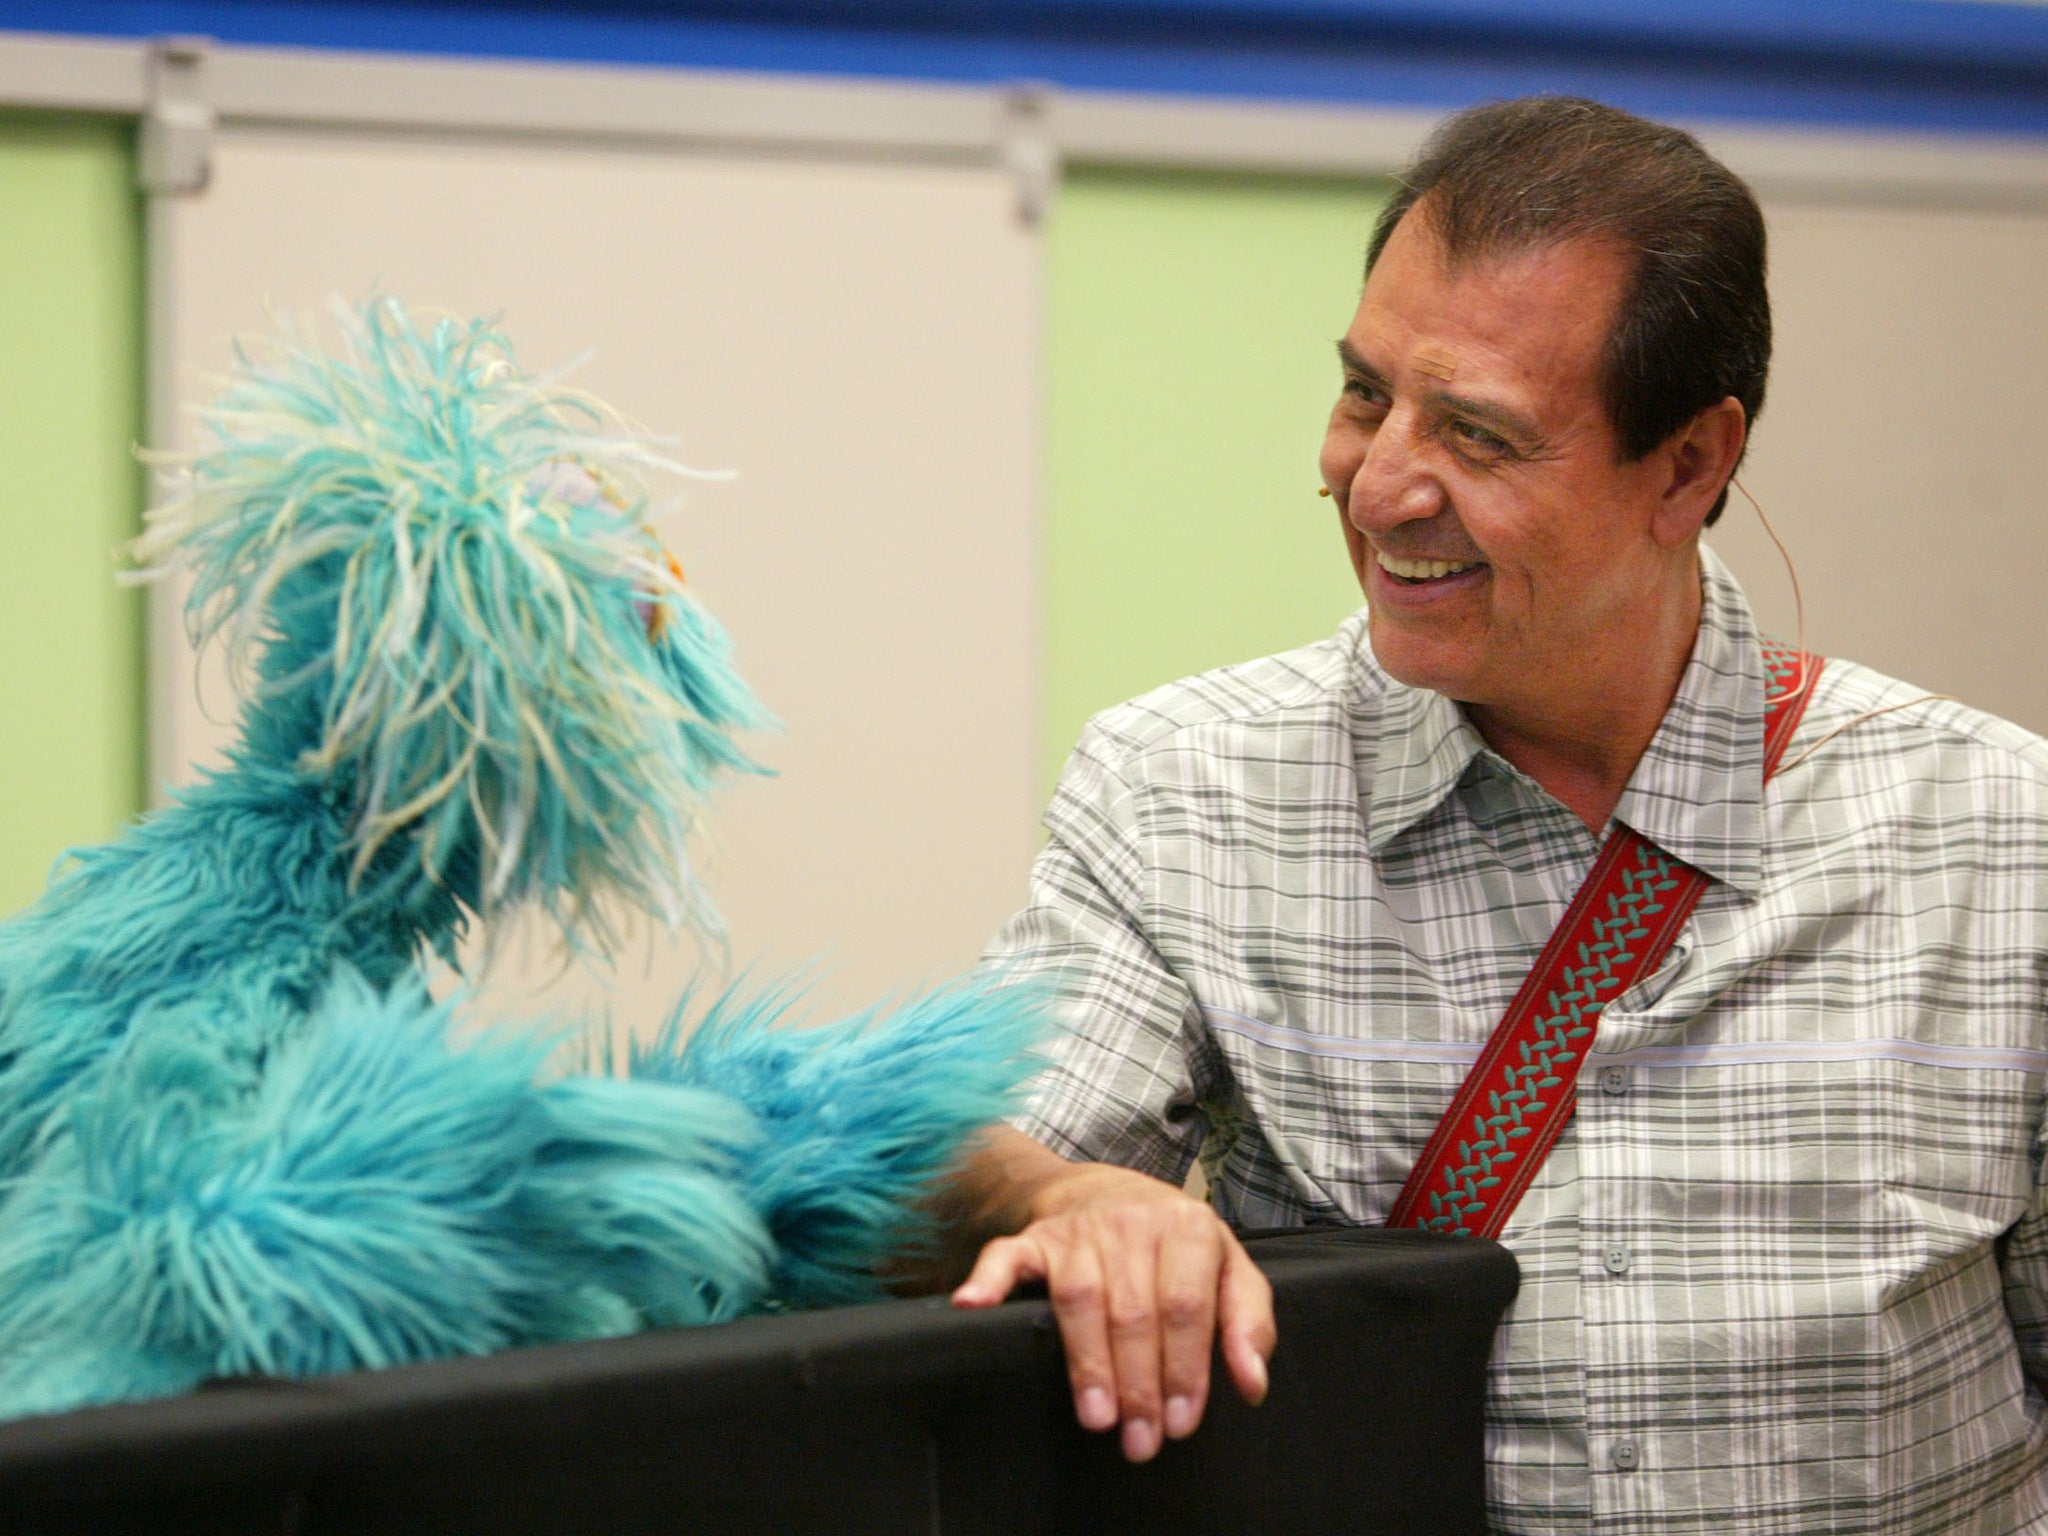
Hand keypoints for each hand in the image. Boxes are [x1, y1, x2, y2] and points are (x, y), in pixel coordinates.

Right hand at [950, 1149, 1275, 1463]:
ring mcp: (1079, 1231)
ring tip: (1097, 1416)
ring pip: (1080, 1299)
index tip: (1181, 1421)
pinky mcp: (1035, 1238)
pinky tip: (975, 1306)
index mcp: (1187, 1227)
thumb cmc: (1175, 1242)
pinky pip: (1006, 1257)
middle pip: (1133, 1311)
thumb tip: (1252, 1382)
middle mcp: (1132, 1224)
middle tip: (1139, 1438)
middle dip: (1138, 1383)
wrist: (1108, 1187)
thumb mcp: (1229, 1267)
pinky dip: (988, 1282)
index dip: (1183, 1368)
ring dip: (1087, 1361)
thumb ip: (1249, 1322)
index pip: (1185, 1306)